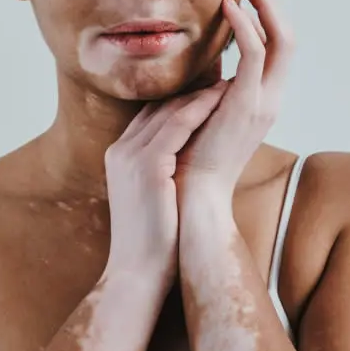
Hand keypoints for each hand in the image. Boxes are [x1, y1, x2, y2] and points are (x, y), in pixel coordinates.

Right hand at [102, 80, 231, 293]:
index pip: (151, 116)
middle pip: (159, 107)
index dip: (180, 101)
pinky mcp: (147, 166)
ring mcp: (130, 156)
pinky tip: (223, 99)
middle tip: (225, 76)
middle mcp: (121, 150)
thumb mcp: (151, 198)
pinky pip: (177, 126)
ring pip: (169, 111)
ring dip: (201, 94)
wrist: (137, 274)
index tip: (209, 90)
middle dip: (192, 91)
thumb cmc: (152, 243)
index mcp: (119, 156)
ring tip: (230, 82)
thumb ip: (159, 172)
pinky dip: (201, 110)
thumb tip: (185, 161)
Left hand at [175, 0, 293, 202]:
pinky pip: (256, 53)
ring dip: (264, 6)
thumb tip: (197, 71)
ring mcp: (264, 101)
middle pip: (288, 37)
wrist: (192, 197)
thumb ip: (209, 92)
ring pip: (282, 39)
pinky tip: (228, 9)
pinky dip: (246, 26)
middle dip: (272, 3)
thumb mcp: (204, 116)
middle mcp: (271, 98)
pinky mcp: (247, 103)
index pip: (275, 48)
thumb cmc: (189, 159)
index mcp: (262, 101)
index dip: (265, 16)